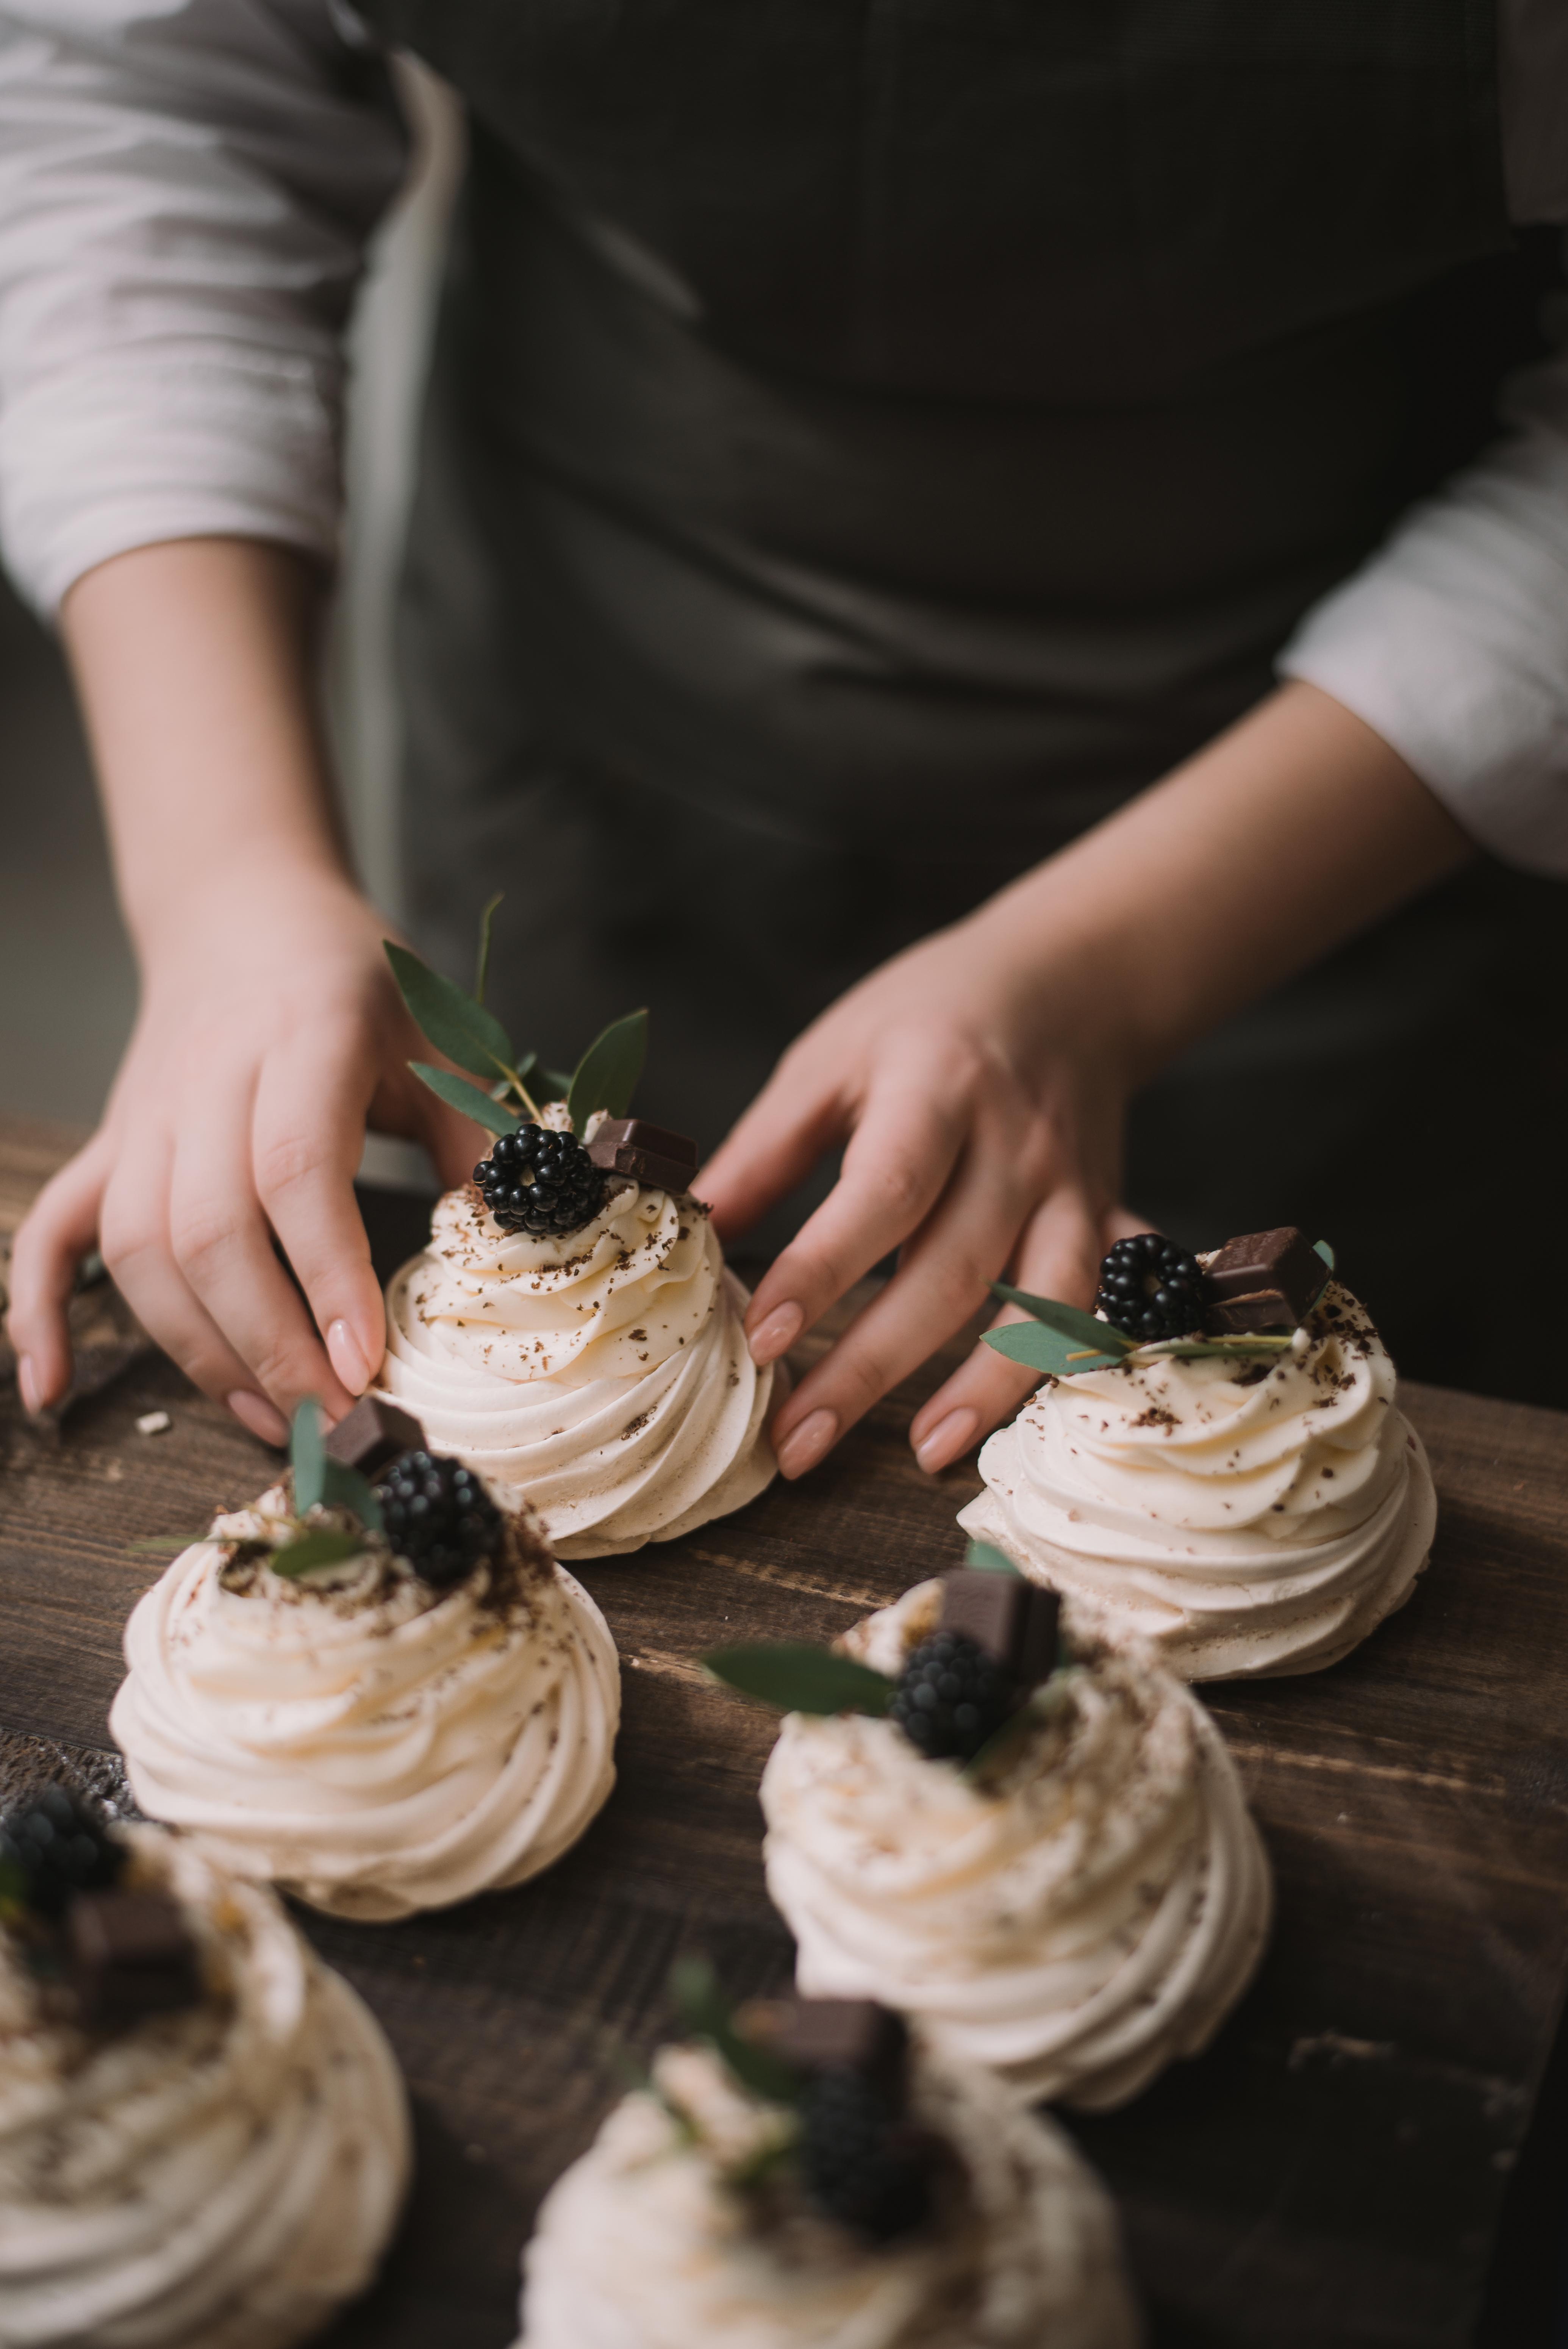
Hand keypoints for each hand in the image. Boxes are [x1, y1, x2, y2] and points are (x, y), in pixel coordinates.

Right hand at [7, 874, 480, 1437]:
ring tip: (272, 1419)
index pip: (296, 1170)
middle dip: (268, 1343)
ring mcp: (143, 1116)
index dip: (326, 1275)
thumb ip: (477, 1144)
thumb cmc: (353, 985)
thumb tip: (514, 1252)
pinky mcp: (107, 1143)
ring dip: (196, 1350)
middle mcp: (208, 1077)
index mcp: (304, 1040)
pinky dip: (40, 1313)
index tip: (366, 1364)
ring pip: (136, 1248)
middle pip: (207, 1229)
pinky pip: (50, 1232)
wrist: (245, 913)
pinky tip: (52, 1392)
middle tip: (334, 1418)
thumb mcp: (436, 1043)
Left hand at [701, 681, 1474, 1481]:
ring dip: (986, 1388)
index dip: (822, 1270)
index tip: (762, 1338)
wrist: (1069, 979)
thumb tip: (691, 1230)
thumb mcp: (832, 1055)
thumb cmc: (930, 1014)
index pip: (883, 1193)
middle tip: (797, 1441)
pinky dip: (1069, 1361)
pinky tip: (1022, 1419)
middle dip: (872, 1366)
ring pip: (1042, 1304)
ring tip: (923, 1454)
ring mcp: (1072, 1187)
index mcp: (937, 1087)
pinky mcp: (1106, 1215)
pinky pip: (1098, 1300)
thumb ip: (767, 1147)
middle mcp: (1015, 1145)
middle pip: (950, 1271)